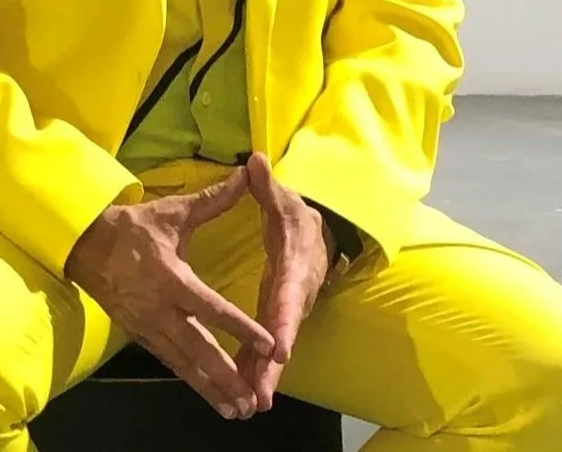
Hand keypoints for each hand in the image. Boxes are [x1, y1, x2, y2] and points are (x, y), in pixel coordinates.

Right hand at [64, 173, 278, 419]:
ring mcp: (147, 326)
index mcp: (170, 278)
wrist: (82, 245)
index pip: (212, 309)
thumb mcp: (170, 213)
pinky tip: (212, 397)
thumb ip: (211, 201)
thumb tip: (242, 175)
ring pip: (184, 364)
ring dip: (211, 388)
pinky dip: (191, 381)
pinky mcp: (140, 334)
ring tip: (237, 410)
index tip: (268, 345)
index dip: (241, 329)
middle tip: (251, 400)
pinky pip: (170, 362)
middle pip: (198, 350)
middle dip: (226, 376)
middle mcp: (159, 309)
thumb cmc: (131, 228)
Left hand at [237, 152, 332, 408]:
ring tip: (251, 402)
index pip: (289, 295)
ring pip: (276, 346)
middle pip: (284, 333)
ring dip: (265, 375)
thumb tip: (254, 160)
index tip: (278, 349)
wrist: (317, 234)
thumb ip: (267, 185)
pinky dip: (258, 369)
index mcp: (294, 266)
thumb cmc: (296, 215)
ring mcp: (288, 310)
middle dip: (273, 365)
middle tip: (260, 394)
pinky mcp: (278, 319)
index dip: (285, 322)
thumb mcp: (284, 199)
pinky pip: (267, 346)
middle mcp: (295, 294)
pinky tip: (244, 390)